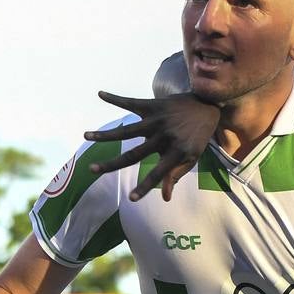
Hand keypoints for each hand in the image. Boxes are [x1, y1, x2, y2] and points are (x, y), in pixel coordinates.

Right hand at [84, 92, 220, 200]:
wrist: (207, 105)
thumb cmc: (197, 136)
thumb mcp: (192, 157)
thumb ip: (176, 175)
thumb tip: (164, 198)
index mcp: (175, 152)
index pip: (158, 174)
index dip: (145, 187)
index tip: (131, 199)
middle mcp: (164, 137)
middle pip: (134, 154)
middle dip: (112, 163)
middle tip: (92, 169)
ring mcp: (157, 120)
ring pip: (127, 129)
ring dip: (106, 134)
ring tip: (86, 135)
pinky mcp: (153, 105)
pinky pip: (131, 102)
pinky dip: (115, 99)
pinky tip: (100, 94)